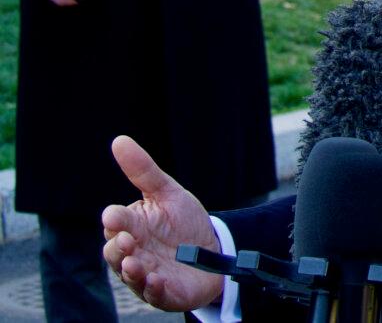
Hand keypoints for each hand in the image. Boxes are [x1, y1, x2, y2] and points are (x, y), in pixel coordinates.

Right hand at [102, 135, 223, 311]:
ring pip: (131, 276)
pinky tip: (158, 280)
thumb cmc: (183, 221)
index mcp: (132, 227)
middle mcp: (134, 253)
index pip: (116, 224)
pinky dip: (154, 289)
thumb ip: (143, 171)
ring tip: (135, 264)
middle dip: (118, 248)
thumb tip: (119, 140)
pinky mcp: (164, 293)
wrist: (213, 249)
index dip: (115, 221)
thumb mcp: (167, 193)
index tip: (115, 216)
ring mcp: (147, 275)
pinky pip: (154, 294)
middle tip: (128, 241)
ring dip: (131, 271)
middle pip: (116, 253)